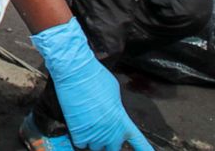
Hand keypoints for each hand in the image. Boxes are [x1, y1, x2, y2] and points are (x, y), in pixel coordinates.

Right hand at [32, 18, 152, 150]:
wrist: (75, 71)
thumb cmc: (94, 76)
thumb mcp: (115, 92)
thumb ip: (116, 109)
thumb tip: (112, 113)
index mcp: (122, 120)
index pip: (139, 143)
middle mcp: (111, 131)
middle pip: (113, 148)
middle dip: (109, 141)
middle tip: (103, 129)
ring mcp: (94, 133)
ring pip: (96, 147)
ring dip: (93, 138)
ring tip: (89, 124)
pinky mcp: (78, 132)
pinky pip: (81, 144)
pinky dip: (80, 138)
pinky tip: (79, 127)